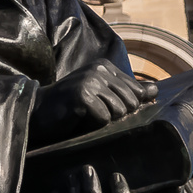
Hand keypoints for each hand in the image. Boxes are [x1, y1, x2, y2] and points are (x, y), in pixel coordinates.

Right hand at [30, 62, 157, 146]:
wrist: (38, 111)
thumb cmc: (70, 107)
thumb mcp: (101, 96)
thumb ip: (127, 92)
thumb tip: (155, 91)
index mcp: (105, 66)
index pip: (137, 92)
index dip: (126, 107)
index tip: (104, 107)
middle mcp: (99, 69)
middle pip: (131, 103)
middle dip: (115, 115)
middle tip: (93, 113)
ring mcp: (90, 81)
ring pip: (119, 112)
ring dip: (103, 120)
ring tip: (86, 115)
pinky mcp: (82, 95)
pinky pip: (104, 119)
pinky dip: (93, 125)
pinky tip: (78, 119)